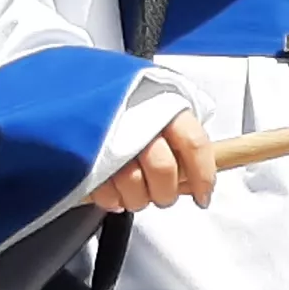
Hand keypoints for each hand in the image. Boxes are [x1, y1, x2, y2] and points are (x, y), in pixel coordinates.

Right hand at [91, 112, 214, 211]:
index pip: (194, 145)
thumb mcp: (165, 113)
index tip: (203, 198)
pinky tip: (115, 193)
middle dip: (166, 193)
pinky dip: (112, 199)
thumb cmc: (136, 109)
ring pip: (132, 182)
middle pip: (162, 168)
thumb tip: (192, 182)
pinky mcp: (85, 153)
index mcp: (166, 106)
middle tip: (163, 196)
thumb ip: (182, 144)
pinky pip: (103, 189)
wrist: (87, 90)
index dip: (203, 177)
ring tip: (136, 195)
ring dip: (138, 199)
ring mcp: (110, 136)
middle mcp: (139, 119)